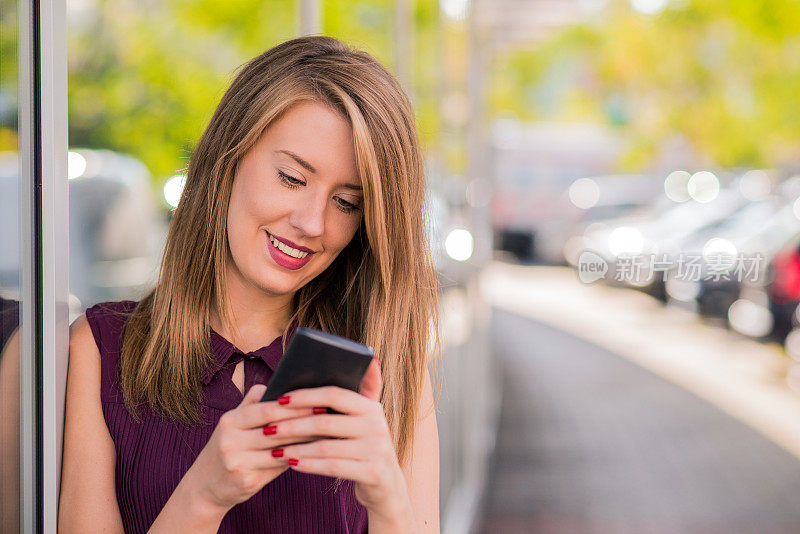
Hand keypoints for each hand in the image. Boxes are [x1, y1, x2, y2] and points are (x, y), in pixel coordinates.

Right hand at [186, 384, 323, 513]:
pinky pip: (278, 468)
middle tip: (327, 416)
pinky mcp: (246, 481)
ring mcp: (237, 463)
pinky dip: (296, 459)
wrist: (204, 487)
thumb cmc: (229, 449)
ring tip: (327, 434)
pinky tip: (313, 454)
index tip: (314, 400)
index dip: (291, 405)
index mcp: (229, 421)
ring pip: (279, 450)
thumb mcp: (232, 425)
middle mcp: (230, 440)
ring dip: (305, 442)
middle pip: (274, 429)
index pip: (264, 409)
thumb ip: (252, 405)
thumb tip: (278, 385)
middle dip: (303, 422)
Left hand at [265, 357, 408, 517]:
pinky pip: (332, 467)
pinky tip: (292, 463)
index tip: (280, 398)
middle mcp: (377, 425)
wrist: (387, 484)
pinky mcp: (373, 472)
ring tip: (275, 450)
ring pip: (326, 446)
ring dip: (296, 448)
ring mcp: (377, 449)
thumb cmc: (364, 447)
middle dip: (293, 424)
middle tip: (268, 429)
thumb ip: (352, 397)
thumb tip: (340, 365)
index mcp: (372, 407)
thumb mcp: (364, 421)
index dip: (306, 396)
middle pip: (325, 420)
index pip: (335, 394)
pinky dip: (309, 465)